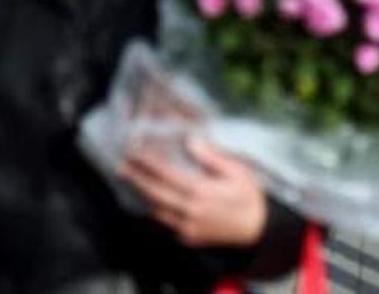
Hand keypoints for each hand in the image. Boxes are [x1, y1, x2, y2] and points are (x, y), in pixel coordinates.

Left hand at [121, 136, 267, 247]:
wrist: (256, 229)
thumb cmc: (248, 197)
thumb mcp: (236, 172)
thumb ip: (211, 157)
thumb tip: (191, 141)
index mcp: (202, 192)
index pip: (168, 175)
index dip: (149, 163)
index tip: (136, 152)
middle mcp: (190, 211)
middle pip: (155, 193)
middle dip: (137, 179)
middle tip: (122, 166)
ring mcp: (187, 227)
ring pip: (157, 210)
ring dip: (143, 194)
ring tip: (132, 180)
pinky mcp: (188, 237)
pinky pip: (166, 222)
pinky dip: (156, 210)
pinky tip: (151, 200)